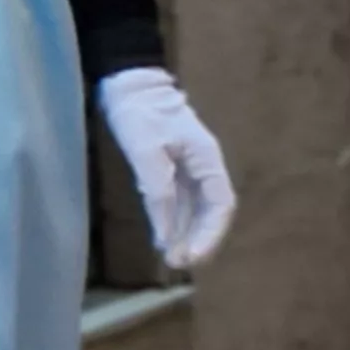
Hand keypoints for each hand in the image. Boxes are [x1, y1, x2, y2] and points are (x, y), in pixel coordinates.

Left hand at [97, 68, 235, 268]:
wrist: (129, 85)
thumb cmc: (139, 113)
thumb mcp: (146, 151)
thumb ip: (158, 192)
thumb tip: (165, 234)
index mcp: (207, 158)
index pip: (221, 204)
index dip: (211, 234)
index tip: (191, 256)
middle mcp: (204, 167)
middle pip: (212, 212)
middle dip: (199, 240)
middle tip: (177, 263)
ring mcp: (190, 169)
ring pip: (198, 210)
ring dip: (188, 235)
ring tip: (172, 258)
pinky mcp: (174, 170)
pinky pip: (182, 203)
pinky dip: (176, 223)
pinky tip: (165, 239)